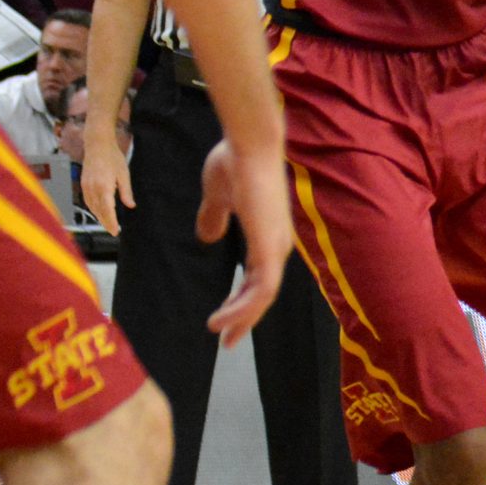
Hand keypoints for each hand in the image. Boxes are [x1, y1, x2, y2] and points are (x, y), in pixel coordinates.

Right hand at [80, 126, 131, 235]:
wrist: (98, 145)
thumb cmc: (112, 157)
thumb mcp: (124, 175)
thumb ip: (126, 192)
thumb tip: (130, 205)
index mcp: (104, 186)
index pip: (107, 210)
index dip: (111, 222)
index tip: (115, 231)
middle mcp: (93, 188)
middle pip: (99, 211)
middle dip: (105, 222)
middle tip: (113, 231)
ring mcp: (86, 186)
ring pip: (92, 207)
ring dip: (99, 216)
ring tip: (107, 224)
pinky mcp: (83, 183)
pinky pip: (87, 200)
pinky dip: (93, 208)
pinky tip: (98, 212)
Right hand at [198, 138, 292, 345]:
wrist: (248, 143)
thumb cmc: (235, 161)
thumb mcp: (219, 196)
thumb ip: (214, 217)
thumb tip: (208, 236)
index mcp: (268, 236)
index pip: (260, 279)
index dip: (243, 300)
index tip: (226, 318)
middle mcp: (277, 245)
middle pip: (264, 294)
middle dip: (244, 319)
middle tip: (228, 341)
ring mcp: (276, 246)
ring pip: (264, 297)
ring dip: (242, 318)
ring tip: (221, 334)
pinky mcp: (270, 246)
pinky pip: (261, 289)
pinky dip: (243, 307)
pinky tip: (223, 318)